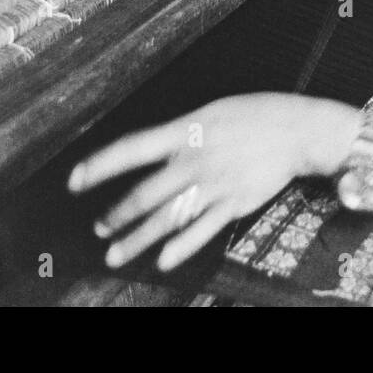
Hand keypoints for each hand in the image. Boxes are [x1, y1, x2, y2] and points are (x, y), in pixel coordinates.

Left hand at [67, 94, 356, 271]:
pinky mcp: (233, 204)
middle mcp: (195, 160)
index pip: (132, 149)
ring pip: (167, 218)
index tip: (74, 180)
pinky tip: (164, 259)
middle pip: (144, 194)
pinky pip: (201, 230)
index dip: (99, 166)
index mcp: (186, 131)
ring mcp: (214, 184)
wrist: (297, 129)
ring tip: (114, 255)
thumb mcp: (210, 113)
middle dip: (116, 215)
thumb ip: (179, 134)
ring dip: (137, 239)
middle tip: (99, 227)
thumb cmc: (253, 116)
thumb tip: (148, 150)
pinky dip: (181, 247)